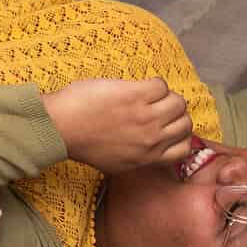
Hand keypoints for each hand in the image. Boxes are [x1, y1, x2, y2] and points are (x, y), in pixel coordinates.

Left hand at [41, 77, 194, 173]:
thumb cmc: (82, 143)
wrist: (60, 127)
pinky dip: (153, 83)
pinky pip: (161, 84)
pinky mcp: (135, 95)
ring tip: (148, 95)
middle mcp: (151, 139)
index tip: (169, 127)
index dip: (180, 135)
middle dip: (174, 114)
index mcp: (148, 157)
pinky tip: (137, 87)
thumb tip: (151, 147)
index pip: (184, 149)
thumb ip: (139, 156)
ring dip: (166, 96)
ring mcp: (145, 116)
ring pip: (178, 102)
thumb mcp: (116, 162)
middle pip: (185, 122)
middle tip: (158, 106)